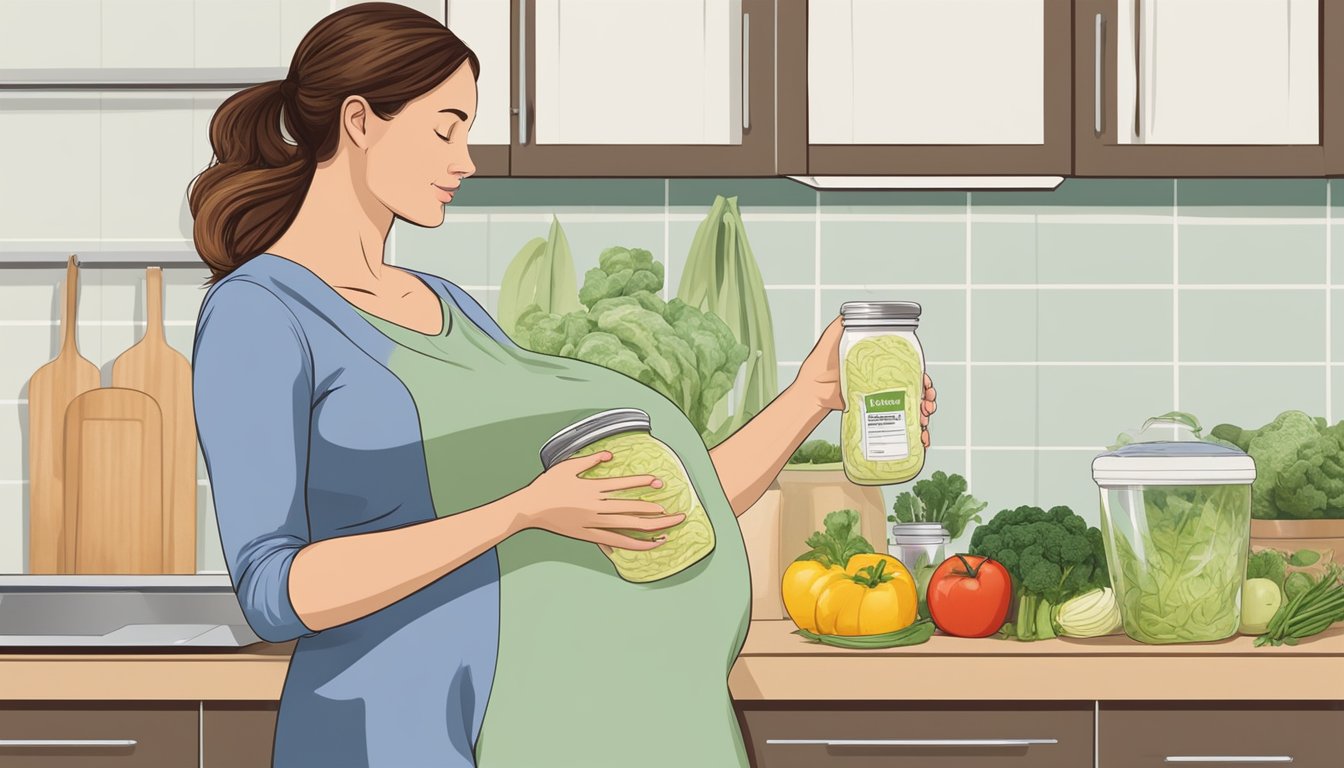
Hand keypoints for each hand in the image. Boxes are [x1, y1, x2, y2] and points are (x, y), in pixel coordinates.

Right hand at [517, 451, 684, 549]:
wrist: (530, 508)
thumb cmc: (547, 486)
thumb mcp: (567, 467)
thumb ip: (591, 461)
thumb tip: (610, 455)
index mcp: (592, 489)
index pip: (624, 485)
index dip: (643, 483)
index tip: (659, 482)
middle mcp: (596, 507)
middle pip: (633, 510)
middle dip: (658, 513)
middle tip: (679, 514)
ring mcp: (593, 524)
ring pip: (628, 528)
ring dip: (651, 530)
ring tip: (669, 530)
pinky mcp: (588, 536)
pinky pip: (615, 542)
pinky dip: (633, 544)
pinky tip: (647, 545)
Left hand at [794, 315, 938, 447]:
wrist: (810, 393)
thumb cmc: (818, 367)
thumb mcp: (829, 344)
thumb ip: (838, 329)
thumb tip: (847, 314)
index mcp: (880, 365)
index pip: (909, 369)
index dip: (922, 377)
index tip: (926, 385)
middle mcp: (884, 382)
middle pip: (915, 388)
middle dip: (927, 397)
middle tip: (928, 405)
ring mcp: (880, 399)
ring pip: (911, 406)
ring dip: (923, 413)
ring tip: (924, 419)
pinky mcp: (874, 414)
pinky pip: (898, 423)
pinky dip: (914, 431)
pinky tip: (920, 437)